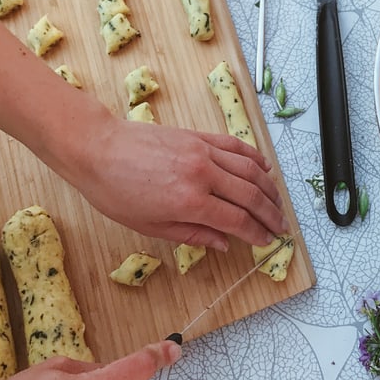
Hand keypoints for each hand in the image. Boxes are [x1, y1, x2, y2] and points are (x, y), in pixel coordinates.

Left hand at [70, 116, 289, 251]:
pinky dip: (254, 157)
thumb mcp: (150, 226)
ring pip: (249, 168)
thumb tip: (223, 243)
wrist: (99, 150)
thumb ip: (192, 234)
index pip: (236, 220)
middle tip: (280, 225)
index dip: (256, 232)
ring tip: (277, 201)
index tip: (267, 241)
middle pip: (250, 195)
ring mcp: (203, 151)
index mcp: (189, 201)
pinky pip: (235, 146)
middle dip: (269, 213)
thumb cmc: (116, 192)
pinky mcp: (199, 136)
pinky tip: (264, 168)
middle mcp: (203, 174)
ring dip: (268, 187)